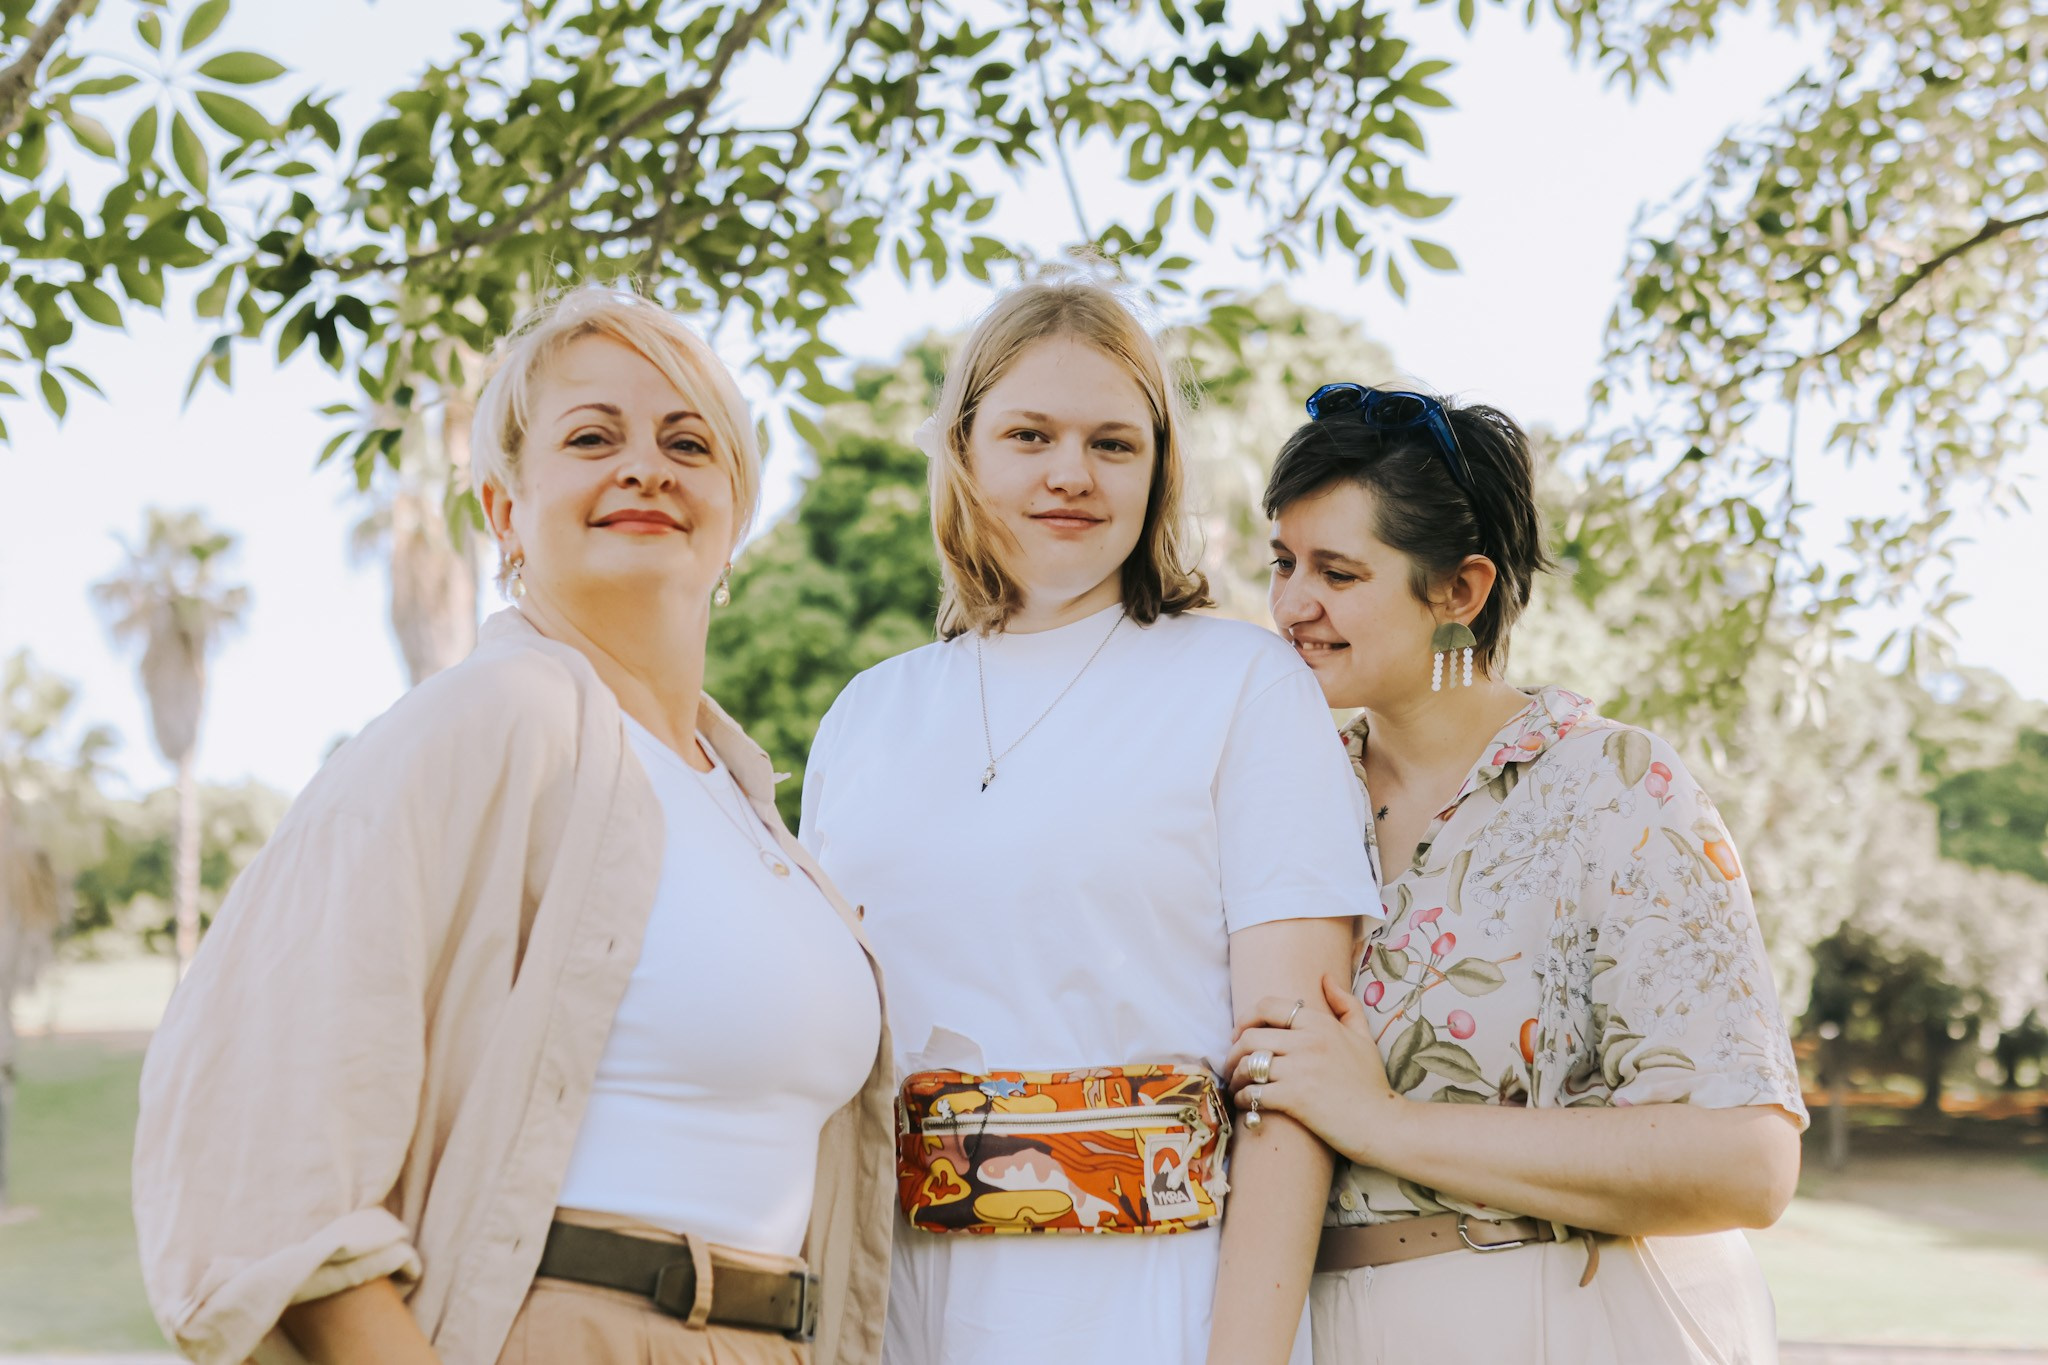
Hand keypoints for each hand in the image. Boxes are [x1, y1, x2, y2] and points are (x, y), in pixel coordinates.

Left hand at [1224, 974, 1400, 1165]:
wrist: (1383, 1124)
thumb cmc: (1372, 1083)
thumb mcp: (1364, 1037)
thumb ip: (1346, 1005)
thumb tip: (1325, 978)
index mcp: (1320, 1024)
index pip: (1269, 1007)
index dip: (1246, 1018)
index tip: (1240, 1033)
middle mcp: (1307, 1042)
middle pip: (1250, 1036)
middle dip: (1233, 1051)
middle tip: (1233, 1064)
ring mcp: (1299, 1070)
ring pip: (1248, 1064)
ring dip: (1235, 1076)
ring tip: (1237, 1084)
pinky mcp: (1294, 1098)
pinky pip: (1253, 1092)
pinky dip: (1242, 1098)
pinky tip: (1244, 1102)